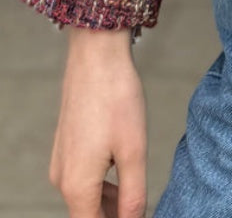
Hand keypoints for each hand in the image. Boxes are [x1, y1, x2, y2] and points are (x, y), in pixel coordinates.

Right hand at [50, 28, 147, 217]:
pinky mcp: (66, 146)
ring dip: (110, 203)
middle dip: (113, 216)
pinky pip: (83, 178)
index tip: (138, 217)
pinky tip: (124, 175)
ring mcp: (62, 161)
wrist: (96, 56)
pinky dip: (103, 185)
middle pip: (87, 215)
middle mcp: (62, 178)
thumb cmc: (116, 98)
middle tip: (142, 209)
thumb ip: (133, 194)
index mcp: (77, 186)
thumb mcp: (134, 150)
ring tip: (138, 196)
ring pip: (85, 197)